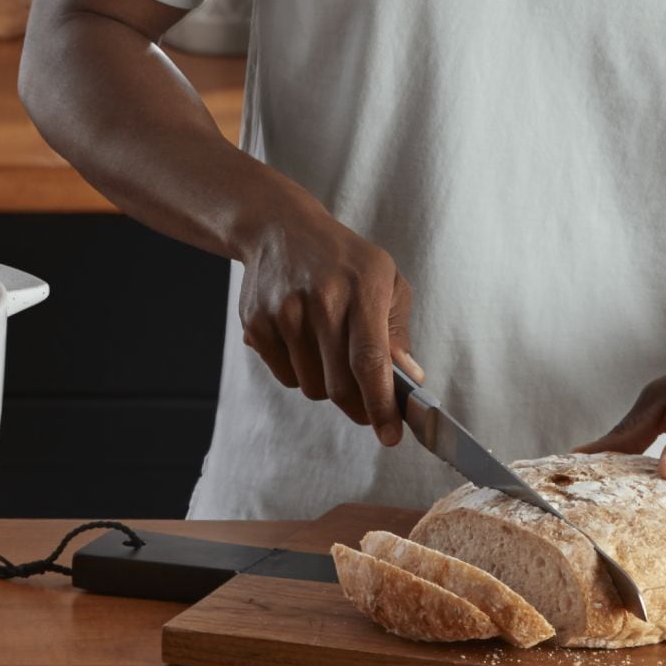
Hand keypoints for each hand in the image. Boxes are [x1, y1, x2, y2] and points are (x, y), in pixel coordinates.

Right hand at [236, 207, 418, 445]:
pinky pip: (286, 376)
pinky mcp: (257, 324)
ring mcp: (284, 313)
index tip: (390, 435)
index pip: (370, 360)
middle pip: (339, 385)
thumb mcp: (386, 281)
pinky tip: (303, 339)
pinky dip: (299, 371)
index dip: (381, 404)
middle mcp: (321, 301)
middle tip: (368, 403)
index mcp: (361, 289)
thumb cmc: (344, 260)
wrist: (280, 230)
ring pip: (311, 387)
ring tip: (329, 349)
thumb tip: (408, 380)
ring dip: (326, 384)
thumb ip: (398, 333)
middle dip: (358, 405)